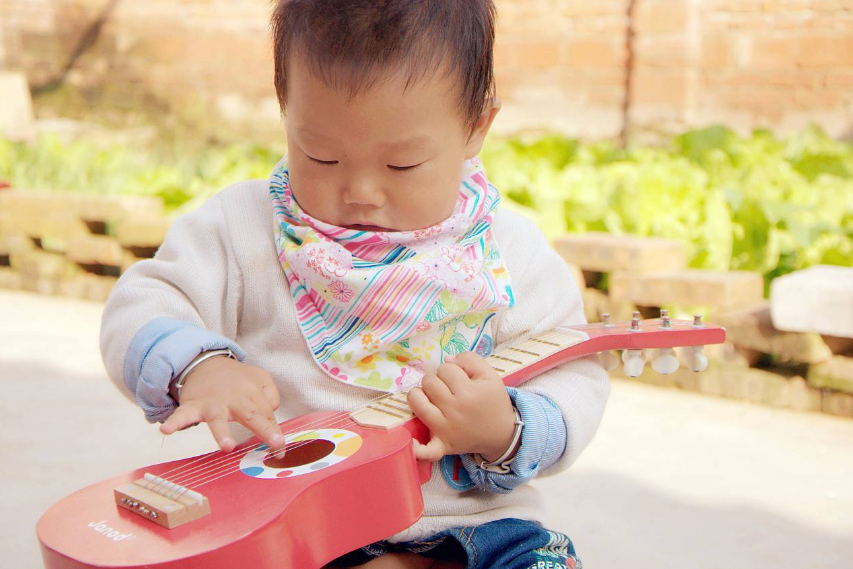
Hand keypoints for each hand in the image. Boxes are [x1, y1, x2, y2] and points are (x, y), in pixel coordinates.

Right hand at [160, 356, 285, 454]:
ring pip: (218, 419)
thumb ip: (271, 395)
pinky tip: (166, 431)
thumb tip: (271, 414)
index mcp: (252, 393)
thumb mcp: (260, 379)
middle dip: (264, 429)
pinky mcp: (193, 406)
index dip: (275, 432)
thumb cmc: (236, 379)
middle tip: (275, 443)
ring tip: (227, 446)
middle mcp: (234, 398)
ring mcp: (212, 403)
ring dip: (222, 433)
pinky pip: (182, 415)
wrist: (204, 362)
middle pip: (251, 415)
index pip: (266, 415)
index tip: (282, 448)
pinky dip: (174, 422)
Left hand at [407, 351, 516, 461]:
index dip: (451, 370)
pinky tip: (410, 444)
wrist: (502, 433)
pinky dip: (417, 450)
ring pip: (418, 403)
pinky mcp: (443, 445)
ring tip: (429, 398)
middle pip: (429, 382)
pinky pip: (426, 451)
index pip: (445, 369)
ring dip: (418, 396)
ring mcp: (446, 429)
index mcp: (469, 392)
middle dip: (436, 379)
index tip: (459, 378)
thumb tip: (446, 359)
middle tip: (447, 387)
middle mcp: (455, 410)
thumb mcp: (490, 375)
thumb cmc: (494, 402)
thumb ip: (470, 359)